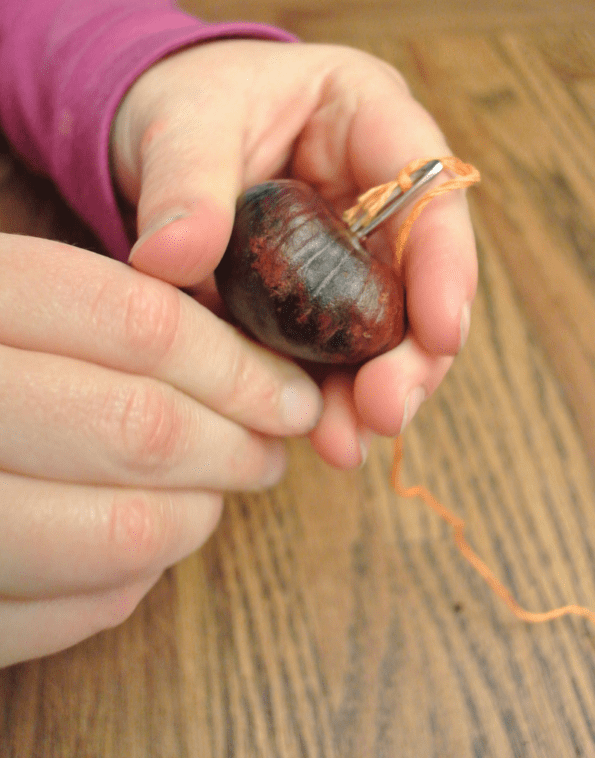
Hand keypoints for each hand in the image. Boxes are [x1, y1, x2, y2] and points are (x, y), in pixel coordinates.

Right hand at [0, 233, 321, 665]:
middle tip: (266, 452)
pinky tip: (134, 546)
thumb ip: (117, 313)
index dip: (236, 367)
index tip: (291, 395)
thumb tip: (258, 373)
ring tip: (206, 500)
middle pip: (140, 428)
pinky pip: (69, 615)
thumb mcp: (16, 299)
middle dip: (234, 447)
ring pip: (119, 533)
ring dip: (192, 520)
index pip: (139, 323)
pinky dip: (128, 583)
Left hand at [112, 40, 476, 467]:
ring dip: (373, 390)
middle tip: (386, 411)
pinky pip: (336, 350)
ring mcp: (354, 250)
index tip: (440, 333)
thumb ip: (183, 184)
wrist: (159, 133)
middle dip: (413, 352)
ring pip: (387, 328)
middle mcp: (378, 193)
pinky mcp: (320, 297)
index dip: (445, 263)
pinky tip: (318, 435)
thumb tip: (167, 261)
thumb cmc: (188, 102)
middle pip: (422, 276)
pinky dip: (329, 395)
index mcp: (368, 118)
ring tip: (345, 442)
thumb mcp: (181, 124)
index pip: (431, 186)